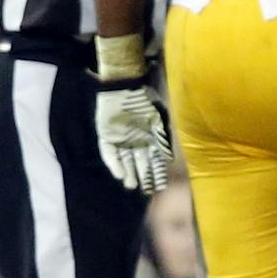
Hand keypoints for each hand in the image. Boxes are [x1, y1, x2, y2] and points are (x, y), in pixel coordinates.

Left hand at [95, 76, 171, 194]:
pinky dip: (115, 165)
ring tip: (131, 186)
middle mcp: (135, 141)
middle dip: (143, 177)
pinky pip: (110, 154)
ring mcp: (120, 140)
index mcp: (150, 138)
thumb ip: (163, 140)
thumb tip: (170, 159)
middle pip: (140, 164)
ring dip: (128, 174)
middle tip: (146, 191)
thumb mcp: (159, 120)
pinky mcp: (106, 138)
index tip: (159, 186)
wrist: (124, 86)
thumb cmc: (145, 101)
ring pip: (125, 162)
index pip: (154, 161)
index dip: (157, 174)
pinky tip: (120, 175)